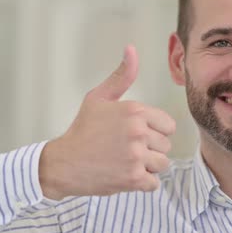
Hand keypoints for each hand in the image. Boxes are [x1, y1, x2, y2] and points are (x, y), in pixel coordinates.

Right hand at [39, 46, 175, 199]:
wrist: (63, 163)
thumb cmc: (82, 130)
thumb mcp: (99, 98)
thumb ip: (121, 76)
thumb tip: (132, 49)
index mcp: (135, 111)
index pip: (169, 126)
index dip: (154, 132)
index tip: (135, 135)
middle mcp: (138, 132)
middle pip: (166, 146)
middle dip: (150, 150)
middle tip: (125, 150)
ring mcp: (136, 156)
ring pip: (162, 164)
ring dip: (147, 167)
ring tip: (126, 162)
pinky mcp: (133, 178)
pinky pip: (154, 183)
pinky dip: (142, 183)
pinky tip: (124, 175)